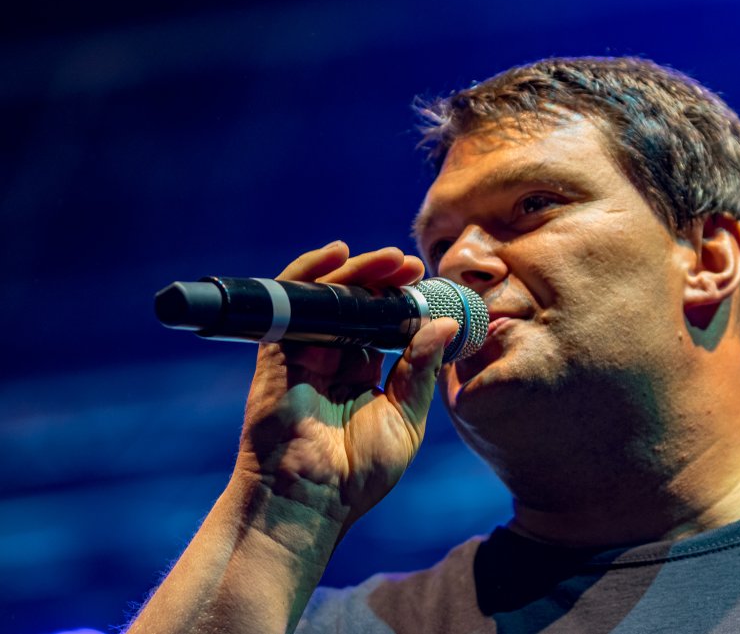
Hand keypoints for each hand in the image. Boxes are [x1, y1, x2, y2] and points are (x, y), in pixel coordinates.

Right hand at [234, 241, 458, 530]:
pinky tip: (336, 254)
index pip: (382, 326)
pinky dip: (309, 273)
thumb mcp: (405, 419)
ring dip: (358, 272)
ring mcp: (304, 354)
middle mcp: (333, 360)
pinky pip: (290, 302)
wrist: (308, 501)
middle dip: (384, 281)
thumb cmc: (356, 474)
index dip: (403, 303)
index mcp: (363, 376)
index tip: (429, 285)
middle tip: (411, 265)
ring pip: (328, 298)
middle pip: (357, 305)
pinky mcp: (278, 353)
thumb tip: (446, 324)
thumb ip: (420, 370)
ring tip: (391, 260)